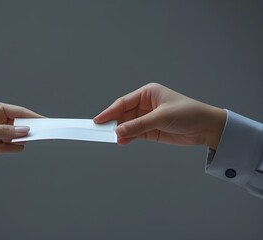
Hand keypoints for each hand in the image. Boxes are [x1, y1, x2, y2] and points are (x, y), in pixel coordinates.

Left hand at [0, 102, 41, 177]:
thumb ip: (3, 132)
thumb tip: (24, 131)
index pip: (19, 112)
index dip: (33, 117)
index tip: (47, 122)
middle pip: (21, 124)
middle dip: (32, 129)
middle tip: (46, 134)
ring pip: (18, 137)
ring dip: (23, 140)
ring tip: (28, 142)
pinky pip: (12, 148)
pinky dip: (15, 149)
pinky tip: (14, 149)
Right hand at [94, 83, 226, 148]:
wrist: (207, 127)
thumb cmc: (189, 113)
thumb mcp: (162, 117)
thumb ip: (139, 125)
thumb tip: (120, 131)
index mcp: (148, 94)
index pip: (123, 103)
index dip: (109, 112)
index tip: (98, 120)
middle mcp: (146, 105)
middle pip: (124, 114)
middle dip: (114, 123)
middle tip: (100, 131)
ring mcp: (148, 118)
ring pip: (128, 125)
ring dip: (121, 132)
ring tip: (111, 138)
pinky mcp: (152, 131)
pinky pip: (135, 134)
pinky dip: (128, 138)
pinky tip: (122, 141)